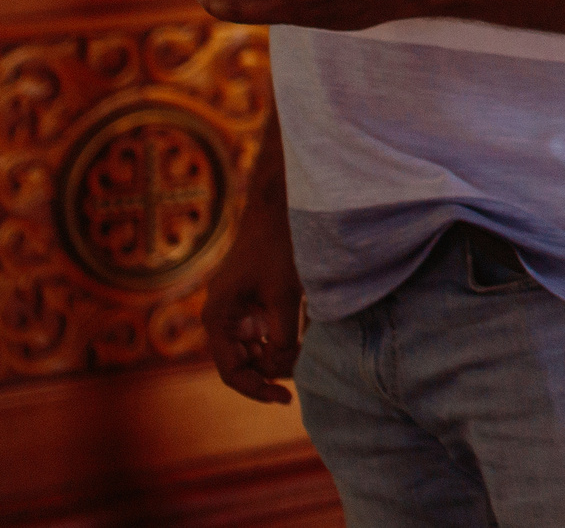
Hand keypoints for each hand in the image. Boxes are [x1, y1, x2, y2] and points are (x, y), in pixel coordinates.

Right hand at [200, 188, 301, 404]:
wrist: (279, 207)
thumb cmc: (279, 247)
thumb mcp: (284, 296)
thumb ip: (282, 337)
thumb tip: (283, 370)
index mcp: (218, 318)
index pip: (232, 371)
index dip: (257, 389)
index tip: (286, 398)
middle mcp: (221, 317)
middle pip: (241, 363)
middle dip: (269, 374)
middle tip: (300, 379)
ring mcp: (235, 309)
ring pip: (253, 350)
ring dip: (276, 358)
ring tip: (305, 358)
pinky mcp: (251, 300)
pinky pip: (262, 332)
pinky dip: (281, 341)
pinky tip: (304, 340)